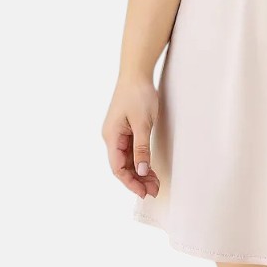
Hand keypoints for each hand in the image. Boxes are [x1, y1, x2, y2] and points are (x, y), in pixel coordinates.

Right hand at [101, 77, 160, 198]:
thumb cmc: (138, 95)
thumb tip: (140, 171)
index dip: (130, 182)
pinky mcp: (126, 129)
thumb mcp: (143, 123)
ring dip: (140, 172)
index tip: (143, 192)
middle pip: (123, 166)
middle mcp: (112, 137)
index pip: (118, 168)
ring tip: (155, 184)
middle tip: (154, 190)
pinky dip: (141, 161)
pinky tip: (149, 169)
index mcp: (112, 137)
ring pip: (128, 160)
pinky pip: (131, 151)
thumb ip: (141, 147)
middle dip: (137, 180)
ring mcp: (118, 134)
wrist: (136, 73)